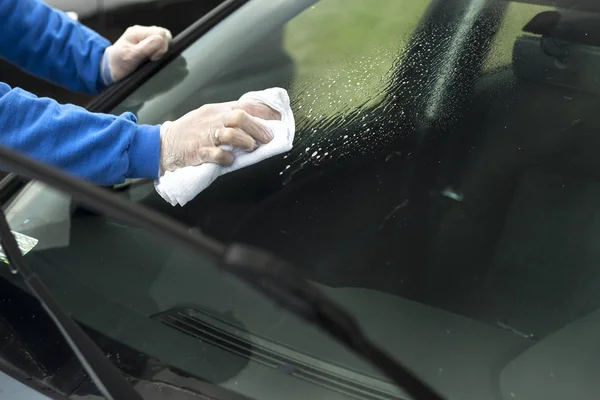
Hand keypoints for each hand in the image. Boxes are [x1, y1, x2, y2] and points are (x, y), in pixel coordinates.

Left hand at [102, 25, 171, 83]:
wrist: (110, 69)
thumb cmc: (119, 64)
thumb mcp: (131, 56)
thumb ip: (146, 47)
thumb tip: (161, 39)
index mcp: (137, 32)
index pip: (160, 33)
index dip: (161, 46)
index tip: (153, 58)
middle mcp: (142, 31)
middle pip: (163, 34)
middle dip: (162, 47)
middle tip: (153, 58)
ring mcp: (144, 37)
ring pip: (163, 38)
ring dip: (161, 49)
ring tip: (152, 58)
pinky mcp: (147, 43)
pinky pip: (160, 43)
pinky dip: (159, 51)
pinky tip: (152, 57)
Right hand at [159, 101, 281, 174]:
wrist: (164, 144)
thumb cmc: (190, 132)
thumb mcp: (210, 116)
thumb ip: (230, 118)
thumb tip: (256, 122)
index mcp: (218, 110)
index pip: (245, 104)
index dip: (264, 111)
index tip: (278, 119)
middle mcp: (213, 120)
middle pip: (240, 117)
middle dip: (258, 128)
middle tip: (268, 139)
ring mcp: (205, 135)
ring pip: (230, 134)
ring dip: (245, 142)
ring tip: (250, 148)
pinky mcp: (198, 151)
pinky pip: (217, 154)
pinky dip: (227, 158)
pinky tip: (230, 160)